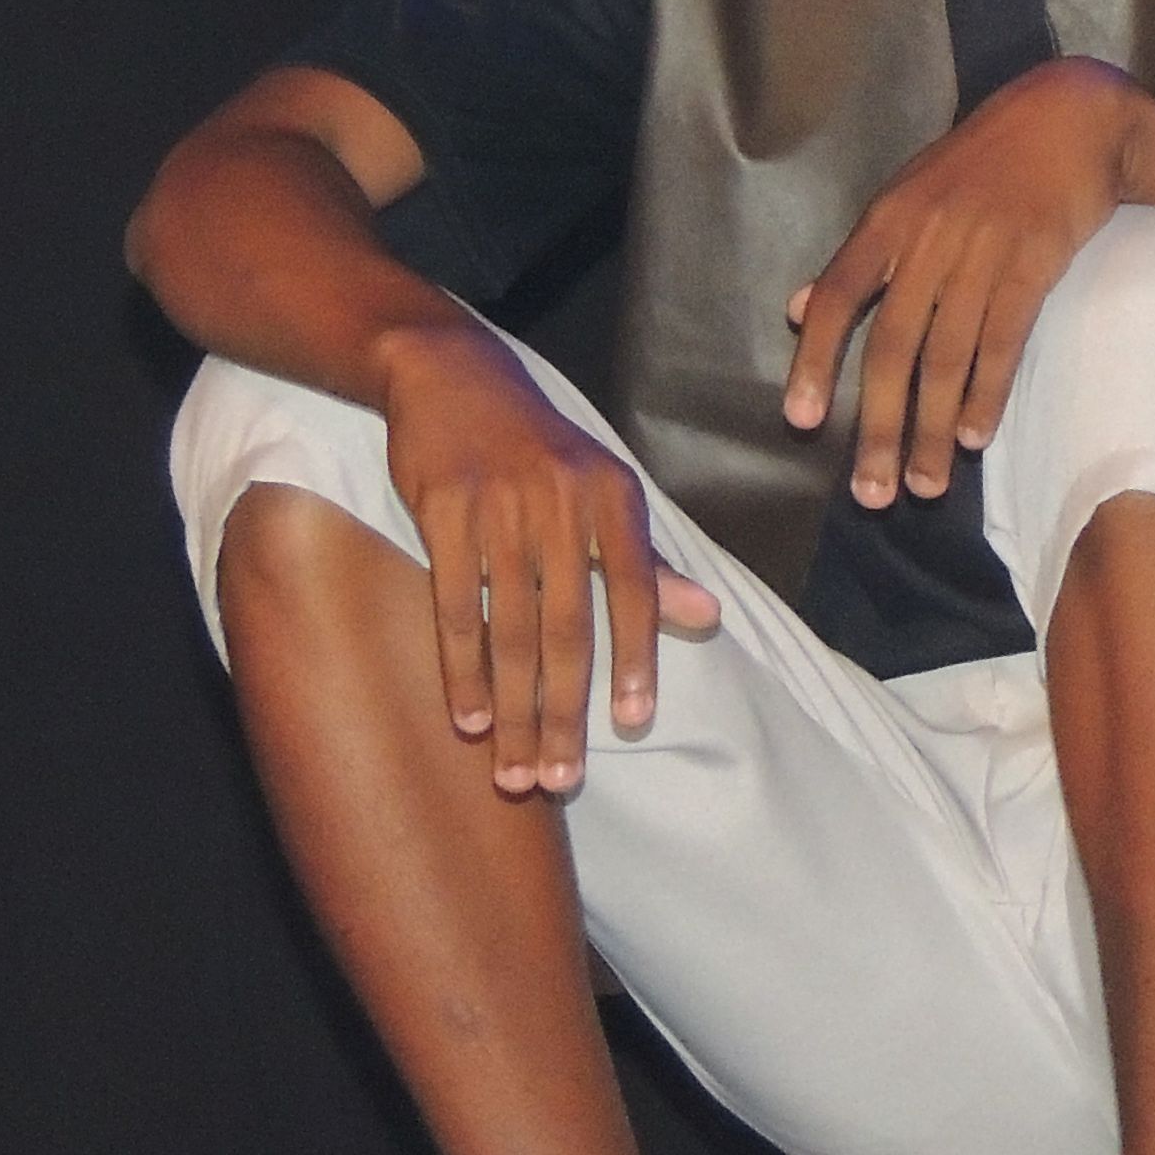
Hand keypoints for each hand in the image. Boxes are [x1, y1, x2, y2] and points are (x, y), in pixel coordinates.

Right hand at [372, 322, 718, 799]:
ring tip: (512, 772)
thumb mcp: (603, 490)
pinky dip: (461, 668)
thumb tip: (709, 617)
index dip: (638, 659)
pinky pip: (455, 605)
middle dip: (564, 712)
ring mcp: (502, 507)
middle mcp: (564, 502)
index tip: (634, 723)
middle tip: (558, 778)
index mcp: (613, 498)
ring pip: (511, 629)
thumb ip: (649, 564)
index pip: (634, 590)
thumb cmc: (538, 447)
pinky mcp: (444, 509)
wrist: (452, 375)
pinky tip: (467, 717)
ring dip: (512, 709)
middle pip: (569, 628)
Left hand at [784, 59, 1154, 508]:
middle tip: (872, 494)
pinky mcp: (1035, 261)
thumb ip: (859, 259)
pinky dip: (987, 392)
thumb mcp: (908, 194)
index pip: (840, 297)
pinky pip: (1004, 339)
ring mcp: (982, 251)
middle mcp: (928, 239)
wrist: (1069, 119)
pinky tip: (974, 436)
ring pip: (947, 356)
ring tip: (926, 484)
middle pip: (893, 346)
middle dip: (879, 426)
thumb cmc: (983, 163)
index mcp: (888, 221)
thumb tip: (798, 308)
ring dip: (933, 428)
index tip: (801, 420)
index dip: (816, 361)